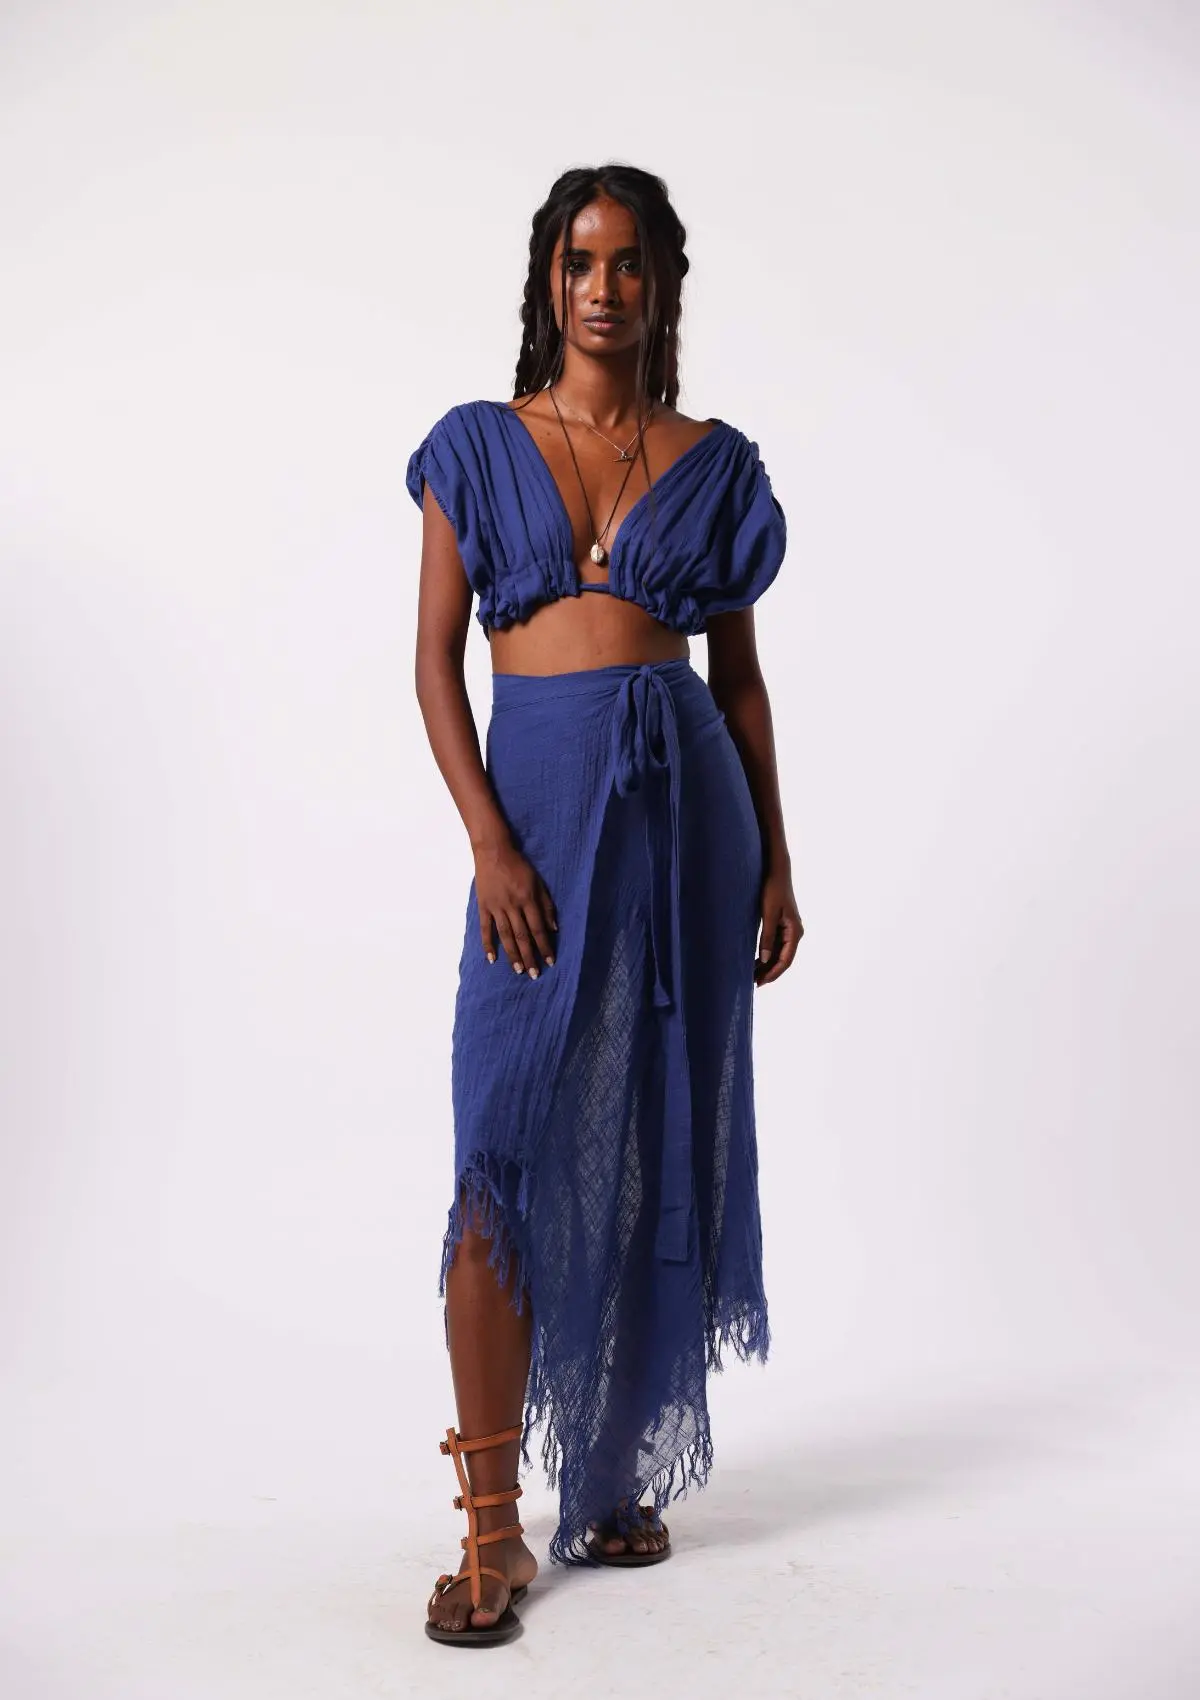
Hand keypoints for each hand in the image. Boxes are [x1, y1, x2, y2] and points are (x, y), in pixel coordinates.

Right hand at [474, 841, 557, 977]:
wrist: (493, 852)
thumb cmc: (519, 866)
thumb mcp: (538, 882)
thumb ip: (546, 905)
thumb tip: (554, 928)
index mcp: (528, 899)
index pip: (538, 928)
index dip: (545, 946)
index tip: (550, 961)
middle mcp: (512, 905)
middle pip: (522, 936)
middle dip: (530, 956)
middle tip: (535, 974)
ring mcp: (496, 907)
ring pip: (505, 935)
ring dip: (512, 954)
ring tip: (518, 971)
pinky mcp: (483, 906)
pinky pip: (485, 928)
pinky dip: (487, 944)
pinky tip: (491, 958)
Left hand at [754, 865, 802, 986]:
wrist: (777, 871)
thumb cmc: (773, 889)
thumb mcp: (768, 913)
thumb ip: (767, 937)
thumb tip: (766, 959)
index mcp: (795, 932)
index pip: (786, 960)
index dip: (773, 973)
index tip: (760, 982)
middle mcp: (795, 933)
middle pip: (783, 959)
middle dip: (769, 972)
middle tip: (753, 983)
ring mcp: (789, 929)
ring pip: (779, 953)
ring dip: (767, 964)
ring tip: (753, 974)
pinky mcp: (782, 925)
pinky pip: (776, 945)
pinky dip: (767, 954)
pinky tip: (756, 960)